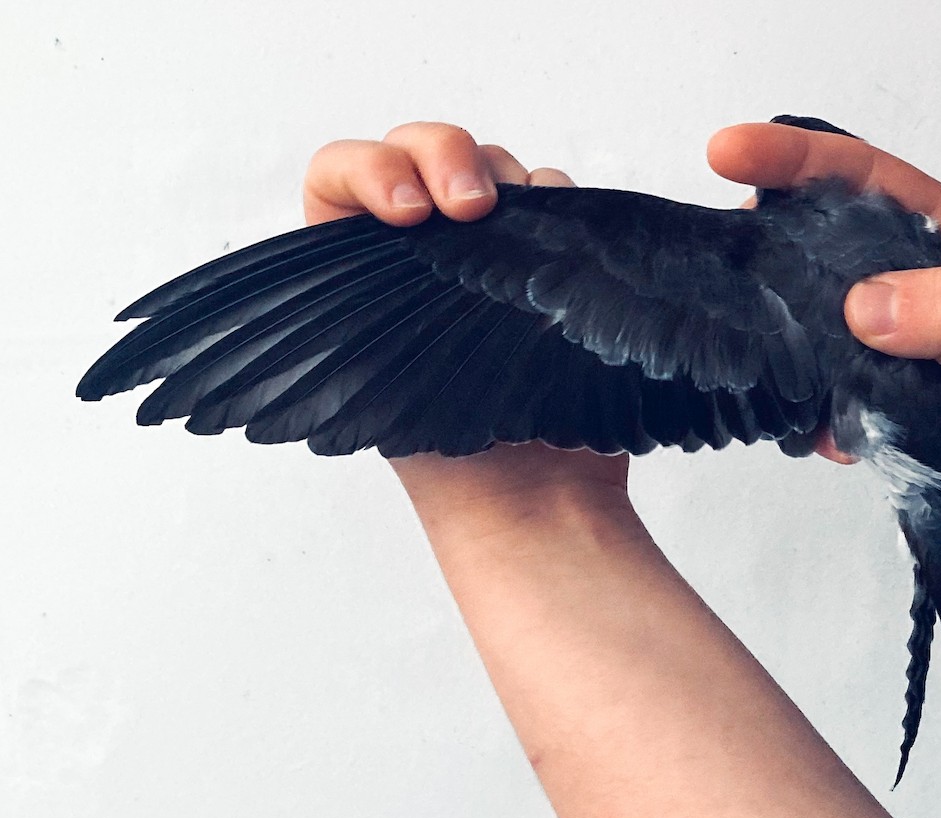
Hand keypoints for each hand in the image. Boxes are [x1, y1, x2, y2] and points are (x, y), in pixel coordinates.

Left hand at [302, 123, 630, 524]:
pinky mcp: (551, 270)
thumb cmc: (443, 456)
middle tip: (471, 206)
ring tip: (527, 254)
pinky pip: (558, 204)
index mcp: (358, 277)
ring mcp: (492, 259)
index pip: (339, 181)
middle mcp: (424, 258)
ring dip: (514, 189)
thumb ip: (365, 289)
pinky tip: (564, 261)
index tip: (407, 212)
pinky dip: (563, 211)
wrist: (531, 501)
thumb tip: (406, 205)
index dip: (367, 171)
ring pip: (499, 172)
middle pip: (424, 155)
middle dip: (446, 157)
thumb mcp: (366, 370)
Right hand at [708, 122, 940, 581]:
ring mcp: (895, 340)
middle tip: (719, 265)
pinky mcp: (885, 393)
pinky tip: (825, 433)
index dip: (792, 160)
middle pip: (819, 243)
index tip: (727, 155)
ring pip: (814, 320)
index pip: (860, 181)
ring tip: (764, 365)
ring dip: (785, 344)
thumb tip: (866, 304)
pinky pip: (827, 387)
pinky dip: (814, 410)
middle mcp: (914, 283)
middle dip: (765, 249)